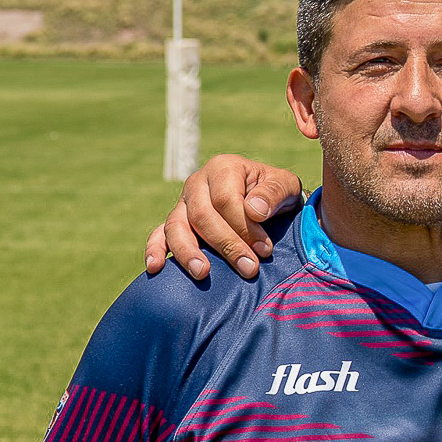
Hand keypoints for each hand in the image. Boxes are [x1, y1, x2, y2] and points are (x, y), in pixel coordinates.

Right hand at [144, 154, 304, 279]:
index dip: (244, 227)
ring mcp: (183, 203)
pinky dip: (155, 250)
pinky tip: (155, 268)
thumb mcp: (285, 186)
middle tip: (248, 269)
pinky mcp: (176, 222)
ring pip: (176, 226)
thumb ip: (273, 193)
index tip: (265, 250)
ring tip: (203, 273)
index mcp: (223, 168)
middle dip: (226, 245)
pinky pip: (159, 234)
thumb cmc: (276, 194)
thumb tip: (254, 211)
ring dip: (188, 251)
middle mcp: (197, 183)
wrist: (267, 201)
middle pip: (202, 215)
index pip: (226, 200)